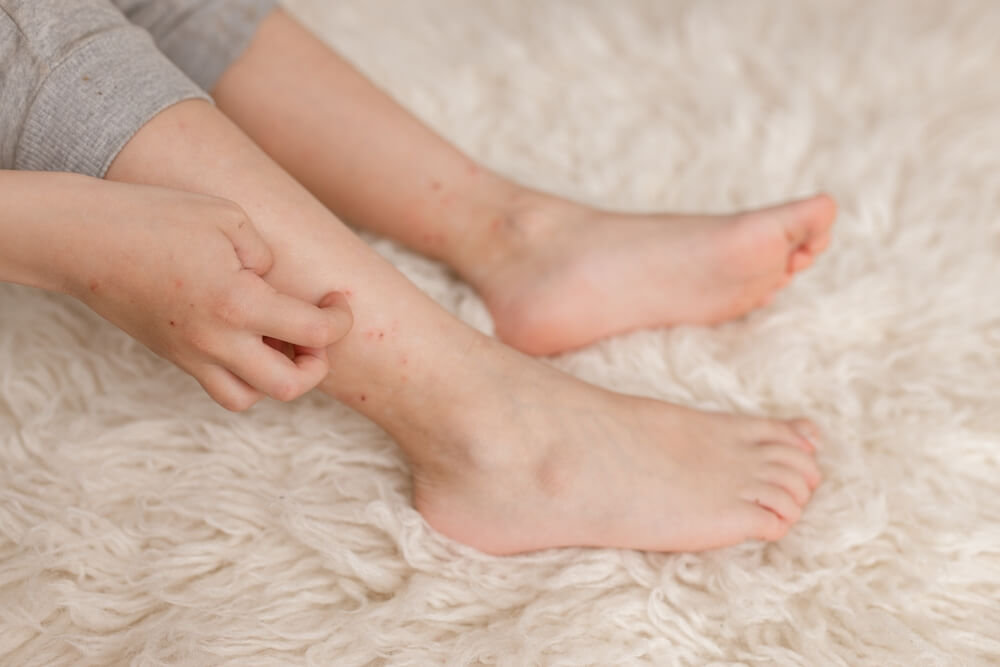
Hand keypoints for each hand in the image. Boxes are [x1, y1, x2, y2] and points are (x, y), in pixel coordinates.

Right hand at [67, 181, 351, 409]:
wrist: (81, 239)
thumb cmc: (154, 217)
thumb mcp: (227, 217)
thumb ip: (266, 255)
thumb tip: (274, 282)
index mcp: (239, 302)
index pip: (316, 334)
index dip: (342, 319)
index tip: (339, 300)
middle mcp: (217, 341)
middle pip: (290, 386)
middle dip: (317, 363)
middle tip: (314, 333)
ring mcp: (192, 355)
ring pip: (250, 398)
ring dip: (278, 377)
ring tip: (279, 341)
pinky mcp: (174, 357)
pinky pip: (220, 387)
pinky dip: (243, 377)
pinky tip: (246, 340)